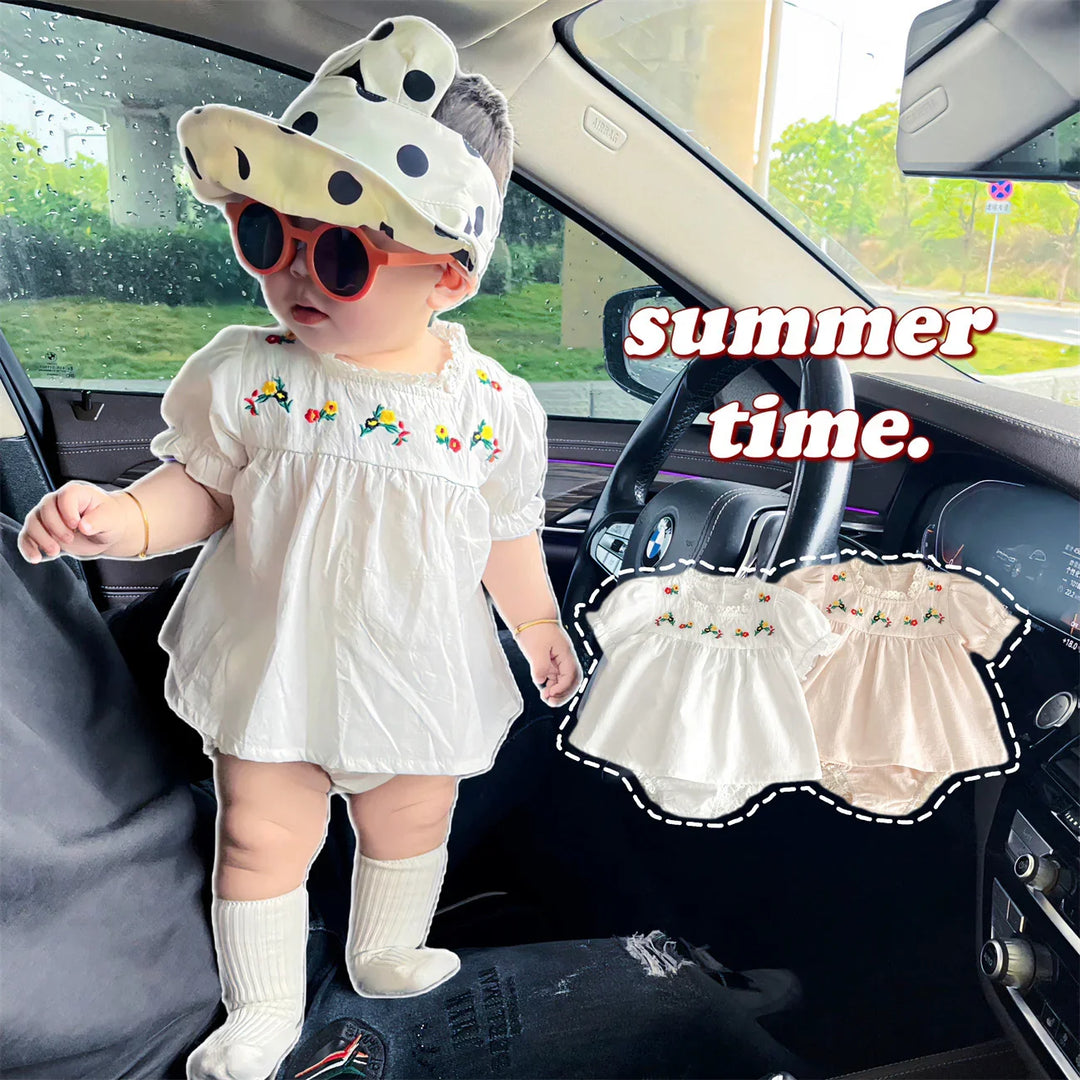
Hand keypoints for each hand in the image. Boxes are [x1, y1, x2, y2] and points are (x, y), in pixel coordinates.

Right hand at [18, 482, 139, 562]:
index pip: (65, 496)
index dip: (68, 511)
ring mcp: (47, 516)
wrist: (106, 532)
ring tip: (55, 551)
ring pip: (32, 523)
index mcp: (76, 493)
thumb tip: (84, 526)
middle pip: (45, 510)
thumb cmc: (109, 519)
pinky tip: (36, 558)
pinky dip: (28, 548)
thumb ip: (99, 520)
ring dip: (40, 539)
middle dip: (55, 528)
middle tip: (70, 539)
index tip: (76, 525)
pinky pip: (27, 537)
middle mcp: (57, 502)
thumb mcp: (111, 519)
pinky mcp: (43, 532)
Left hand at [515, 622, 583, 707]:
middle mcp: (565, 657)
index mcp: (565, 653)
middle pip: (571, 680)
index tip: (551, 693)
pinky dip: (551, 685)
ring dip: (557, 691)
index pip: (571, 675)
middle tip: (551, 702)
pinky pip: (556, 676)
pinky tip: (544, 689)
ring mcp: (558, 659)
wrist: (530, 617)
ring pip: (563, 680)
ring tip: (547, 698)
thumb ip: (540, 667)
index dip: (562, 687)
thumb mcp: (536, 649)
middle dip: (563, 693)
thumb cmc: (535, 628)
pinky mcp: (551, 660)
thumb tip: (541, 680)